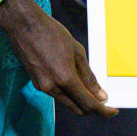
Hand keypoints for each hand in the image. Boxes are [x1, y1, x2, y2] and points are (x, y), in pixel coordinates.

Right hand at [0, 0, 116, 117]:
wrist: (23, 25)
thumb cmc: (51, 33)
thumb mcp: (76, 51)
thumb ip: (88, 76)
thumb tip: (100, 95)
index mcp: (65, 78)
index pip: (88, 104)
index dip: (103, 111)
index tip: (113, 110)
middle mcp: (52, 88)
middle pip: (77, 109)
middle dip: (92, 109)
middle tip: (104, 102)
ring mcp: (42, 87)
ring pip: (67, 102)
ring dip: (80, 101)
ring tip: (91, 89)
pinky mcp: (37, 83)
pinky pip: (57, 94)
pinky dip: (68, 93)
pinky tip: (74, 81)